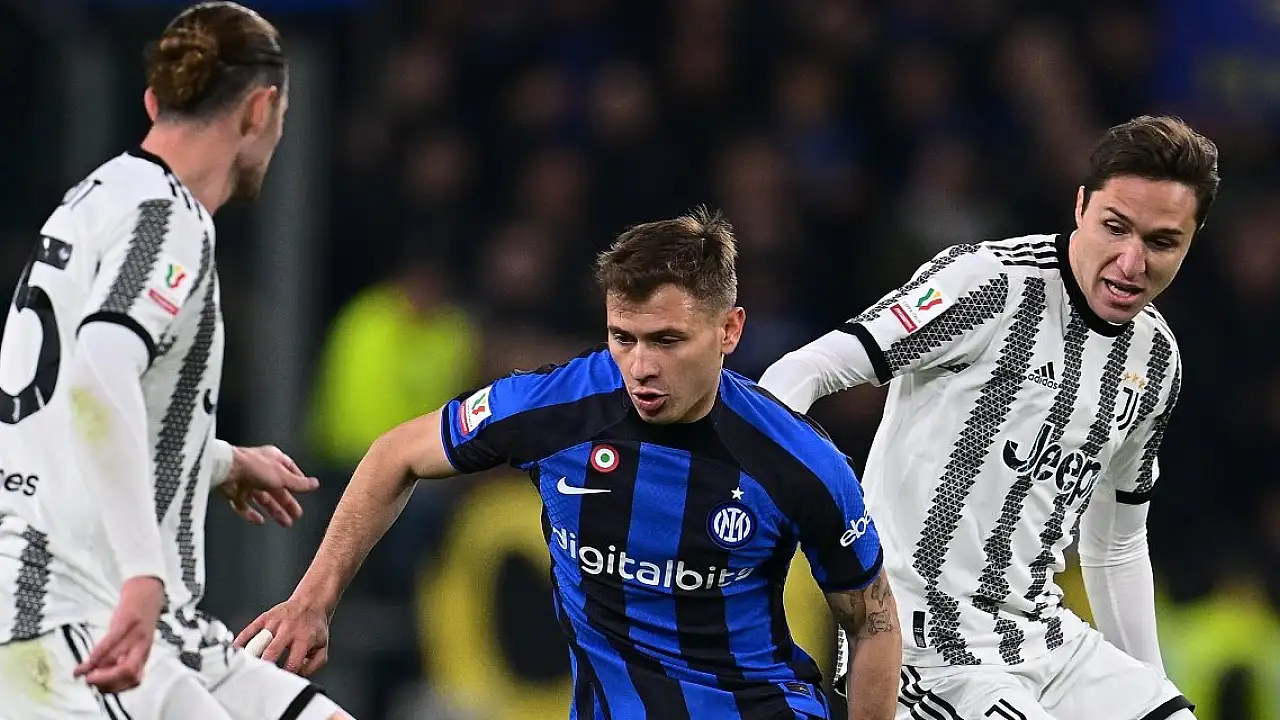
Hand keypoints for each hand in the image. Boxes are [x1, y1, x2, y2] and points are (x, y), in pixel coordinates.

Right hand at [74, 576, 163, 692]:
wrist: (147, 590)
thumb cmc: (138, 619)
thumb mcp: (134, 640)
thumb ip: (122, 656)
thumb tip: (100, 674)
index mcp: (144, 653)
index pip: (135, 679)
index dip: (117, 688)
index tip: (101, 689)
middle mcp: (142, 646)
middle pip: (128, 672)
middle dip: (107, 682)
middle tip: (90, 683)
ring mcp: (136, 634)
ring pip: (117, 659)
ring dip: (98, 671)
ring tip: (83, 674)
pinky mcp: (126, 620)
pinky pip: (111, 641)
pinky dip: (97, 654)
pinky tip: (87, 661)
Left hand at [220, 445, 318, 526]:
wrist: (226, 469)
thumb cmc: (254, 466)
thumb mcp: (282, 476)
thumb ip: (298, 483)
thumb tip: (315, 484)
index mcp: (273, 460)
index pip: (289, 470)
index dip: (297, 482)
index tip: (304, 493)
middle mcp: (261, 470)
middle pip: (277, 489)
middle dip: (287, 503)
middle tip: (296, 515)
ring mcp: (246, 481)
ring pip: (263, 499)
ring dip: (275, 511)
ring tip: (286, 523)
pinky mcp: (234, 492)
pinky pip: (244, 506)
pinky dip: (252, 514)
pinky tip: (260, 521)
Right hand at [235, 599, 329, 675]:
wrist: (311, 602)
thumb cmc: (314, 628)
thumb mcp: (322, 647)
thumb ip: (313, 665)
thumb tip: (297, 674)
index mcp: (304, 639)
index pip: (292, 663)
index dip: (284, 675)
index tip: (278, 682)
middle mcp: (289, 629)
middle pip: (271, 652)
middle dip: (264, 667)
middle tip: (259, 678)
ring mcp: (275, 622)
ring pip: (258, 642)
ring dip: (251, 656)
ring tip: (246, 667)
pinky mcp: (265, 617)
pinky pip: (249, 630)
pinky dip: (241, 642)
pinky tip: (238, 652)